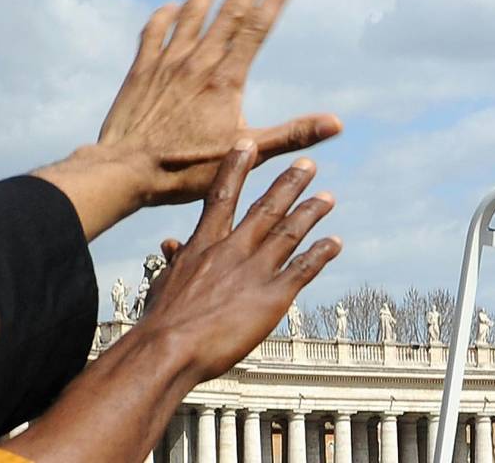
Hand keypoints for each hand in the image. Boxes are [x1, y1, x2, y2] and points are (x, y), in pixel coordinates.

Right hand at [0, 143, 341, 462]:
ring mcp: (255, 270)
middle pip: (266, 208)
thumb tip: (172, 242)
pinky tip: (334, 243)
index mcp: (204, 245)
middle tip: (308, 164)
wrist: (167, 351)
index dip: (236, 168)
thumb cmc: (160, 322)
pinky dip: (321, 253)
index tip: (248, 143)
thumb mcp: (165, 282)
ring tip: (328, 197)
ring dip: (311, 212)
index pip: (223, 196)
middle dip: (289, 183)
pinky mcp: (273, 295)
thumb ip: (177, 258)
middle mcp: (234, 250)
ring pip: (290, 232)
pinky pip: (304, 268)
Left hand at [99, 0, 340, 202]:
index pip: (258, 28)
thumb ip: (293, 134)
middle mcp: (198, 62)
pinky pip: (153, 34)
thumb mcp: (249, 153)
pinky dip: (164, 16)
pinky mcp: (141, 71)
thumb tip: (337, 123)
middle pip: (230, 11)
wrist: (124, 170)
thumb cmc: (187, 167)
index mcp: (226, 78)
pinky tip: (170, 6)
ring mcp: (167, 63)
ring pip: (191, 14)